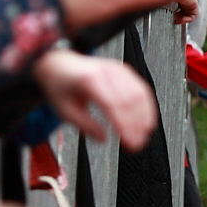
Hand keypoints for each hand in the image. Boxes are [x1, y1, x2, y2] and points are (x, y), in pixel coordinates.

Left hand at [35, 49, 156, 147]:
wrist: (59, 64)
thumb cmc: (61, 85)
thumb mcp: (65, 110)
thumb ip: (85, 125)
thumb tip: (104, 138)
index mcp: (90, 80)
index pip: (113, 105)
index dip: (124, 125)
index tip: (129, 142)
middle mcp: (107, 71)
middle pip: (129, 100)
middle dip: (136, 124)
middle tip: (137, 143)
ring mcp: (117, 69)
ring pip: (139, 94)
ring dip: (145, 116)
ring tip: (143, 134)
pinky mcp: (124, 71)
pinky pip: (141, 88)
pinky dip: (146, 105)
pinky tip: (146, 119)